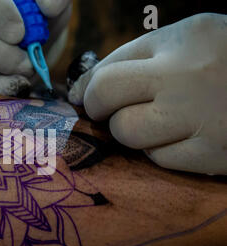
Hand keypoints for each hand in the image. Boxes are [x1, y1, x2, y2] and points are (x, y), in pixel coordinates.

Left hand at [69, 13, 226, 174]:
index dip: (88, 89)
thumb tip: (80, 90)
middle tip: (106, 113)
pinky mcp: (212, 154)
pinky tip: (182, 137)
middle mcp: (188, 75)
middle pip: (106, 97)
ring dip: (131, 131)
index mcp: (184, 38)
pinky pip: (159, 158)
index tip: (84, 99)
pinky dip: (161, 151)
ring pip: (127, 132)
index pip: (108, 69)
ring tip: (155, 122)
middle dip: (97, 109)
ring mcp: (200, 117)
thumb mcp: (190, 41)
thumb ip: (137, 58)